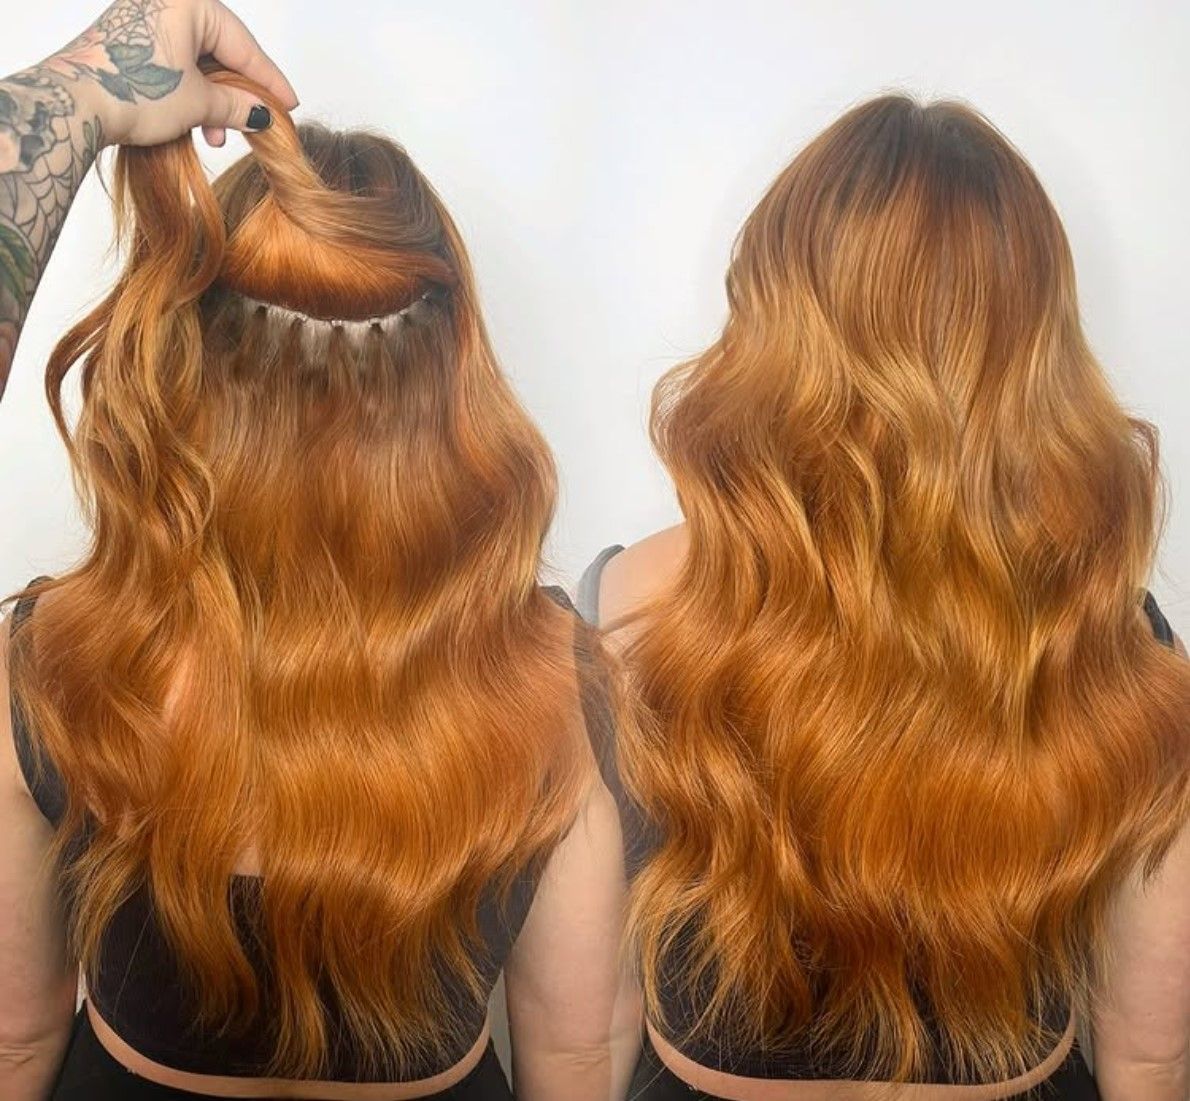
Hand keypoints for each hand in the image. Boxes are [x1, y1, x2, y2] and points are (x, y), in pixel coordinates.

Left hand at [42, 0, 297, 148]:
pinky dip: (188, 92)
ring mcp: (141, 19)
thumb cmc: (136, 91)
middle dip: (237, 94)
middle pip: (220, 50)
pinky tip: (193, 122)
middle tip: (254, 125)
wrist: (73, 103)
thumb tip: (263, 115)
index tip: (289, 104)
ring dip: (212, 100)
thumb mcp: (200, 103)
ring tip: (215, 135)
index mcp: (190, 2)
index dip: (269, 81)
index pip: (244, 46)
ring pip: (195, 60)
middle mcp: (164, 1)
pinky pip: (172, 62)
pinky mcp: (125, 40)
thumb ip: (238, 106)